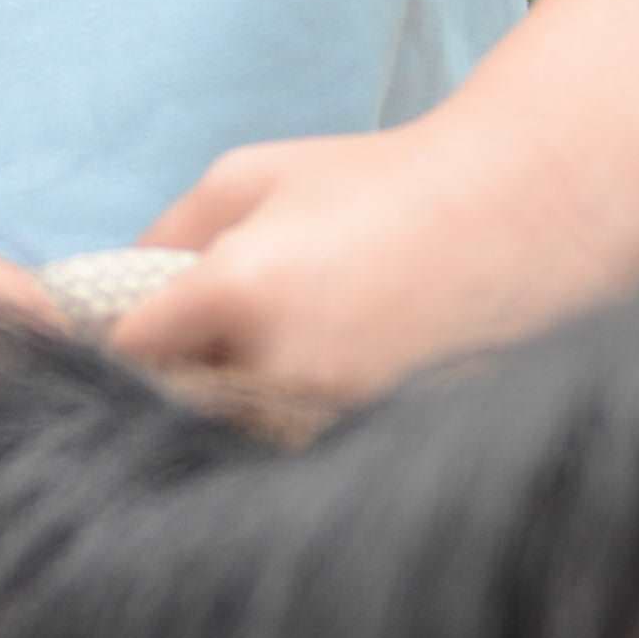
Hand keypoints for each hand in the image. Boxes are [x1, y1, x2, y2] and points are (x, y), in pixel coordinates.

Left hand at [114, 111, 638, 406]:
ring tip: (295, 366)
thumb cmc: (376, 181)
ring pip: (244, 448)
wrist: (524, 209)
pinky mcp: (386, 451)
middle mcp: (279, 367)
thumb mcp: (253, 174)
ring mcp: (337, 420)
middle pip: (181, 415)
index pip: (128, 355)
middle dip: (187, 390)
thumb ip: (169, 232)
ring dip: (247, 422)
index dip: (128, 350)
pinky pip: (307, 464)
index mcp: (235, 288)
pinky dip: (306, 442)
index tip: (143, 341)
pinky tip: (342, 391)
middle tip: (227, 354)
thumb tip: (114, 301)